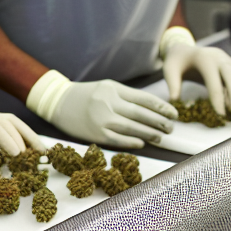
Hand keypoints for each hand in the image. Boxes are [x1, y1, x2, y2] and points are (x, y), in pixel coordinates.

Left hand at [0, 100, 46, 159]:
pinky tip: (34, 151)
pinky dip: (24, 137)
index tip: (15, 153)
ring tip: (43, 153)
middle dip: (21, 138)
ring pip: (12, 122)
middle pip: (5, 121)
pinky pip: (10, 128)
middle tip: (32, 159)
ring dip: (28, 135)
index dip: (3, 136)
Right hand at [26, 70, 174, 148]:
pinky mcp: (95, 133)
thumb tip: (151, 109)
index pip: (144, 99)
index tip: (173, 113)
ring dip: (149, 133)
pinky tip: (142, 143)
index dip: (162, 107)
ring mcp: (102, 119)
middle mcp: (108, 103)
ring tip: (161, 137)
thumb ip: (126, 96)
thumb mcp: (106, 87)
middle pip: (140, 114)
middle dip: (159, 122)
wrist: (57, 102)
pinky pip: (118, 139)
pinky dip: (132, 142)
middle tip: (171, 127)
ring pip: (132, 128)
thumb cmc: (85, 95)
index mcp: (113, 89)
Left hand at [161, 30, 230, 116]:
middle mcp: (220, 58)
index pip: (213, 80)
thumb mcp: (169, 69)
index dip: (218, 97)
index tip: (221, 114)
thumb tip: (174, 101)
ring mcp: (229, 60)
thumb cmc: (177, 62)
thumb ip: (172, 84)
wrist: (185, 49)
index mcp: (204, 58)